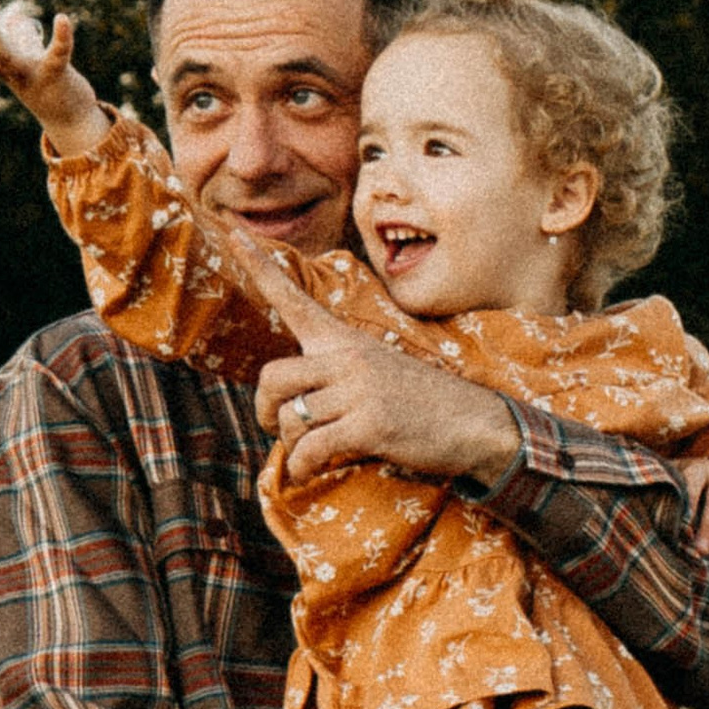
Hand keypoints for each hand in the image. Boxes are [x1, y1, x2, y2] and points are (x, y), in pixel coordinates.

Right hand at [0, 3, 112, 161]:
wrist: (71, 117)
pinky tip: (63, 18)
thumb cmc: (43, 80)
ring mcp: (30, 74)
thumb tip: (5, 19)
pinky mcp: (57, 74)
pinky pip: (59, 53)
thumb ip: (14, 38)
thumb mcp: (24, 57)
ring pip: (7, 59)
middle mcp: (7, 72)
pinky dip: (62, 37)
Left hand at [253, 285, 519, 487]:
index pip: (295, 299)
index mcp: (346, 341)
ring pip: (290, 418)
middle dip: (265, 410)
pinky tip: (309, 474)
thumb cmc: (424, 403)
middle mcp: (349, 358)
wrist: (476, 423)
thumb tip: (294, 407)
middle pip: (274, 376)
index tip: (232, 234)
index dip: (260, 267)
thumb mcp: (379, 370)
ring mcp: (359, 390)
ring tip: (308, 458)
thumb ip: (336, 376)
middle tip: (276, 428)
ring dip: (290, 447)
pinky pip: (311, 448)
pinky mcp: (368, 425)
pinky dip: (302, 468)